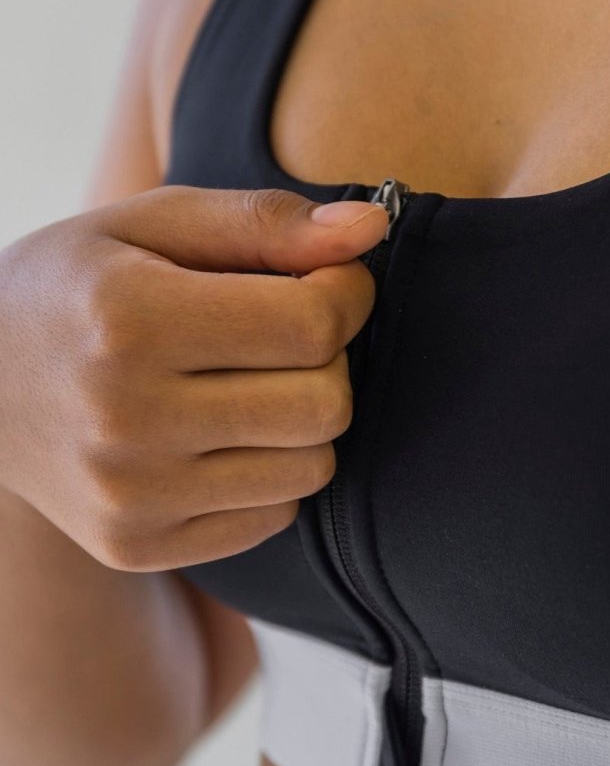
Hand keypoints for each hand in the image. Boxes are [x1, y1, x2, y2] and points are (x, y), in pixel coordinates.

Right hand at [0, 185, 388, 569]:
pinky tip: (221, 437)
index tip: (329, 281)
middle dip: (329, 360)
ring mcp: (128, 496)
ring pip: (313, 467)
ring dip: (306, 420)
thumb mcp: (154, 223)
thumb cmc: (81, 287)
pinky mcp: (136, 546)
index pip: (313, 324)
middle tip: (286, 335)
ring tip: (252, 385)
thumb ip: (266, 220)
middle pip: (325, 404)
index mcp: (129, 320)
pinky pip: (275, 515)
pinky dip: (271, 473)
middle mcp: (124, 418)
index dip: (346, 294)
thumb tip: (372, 229)